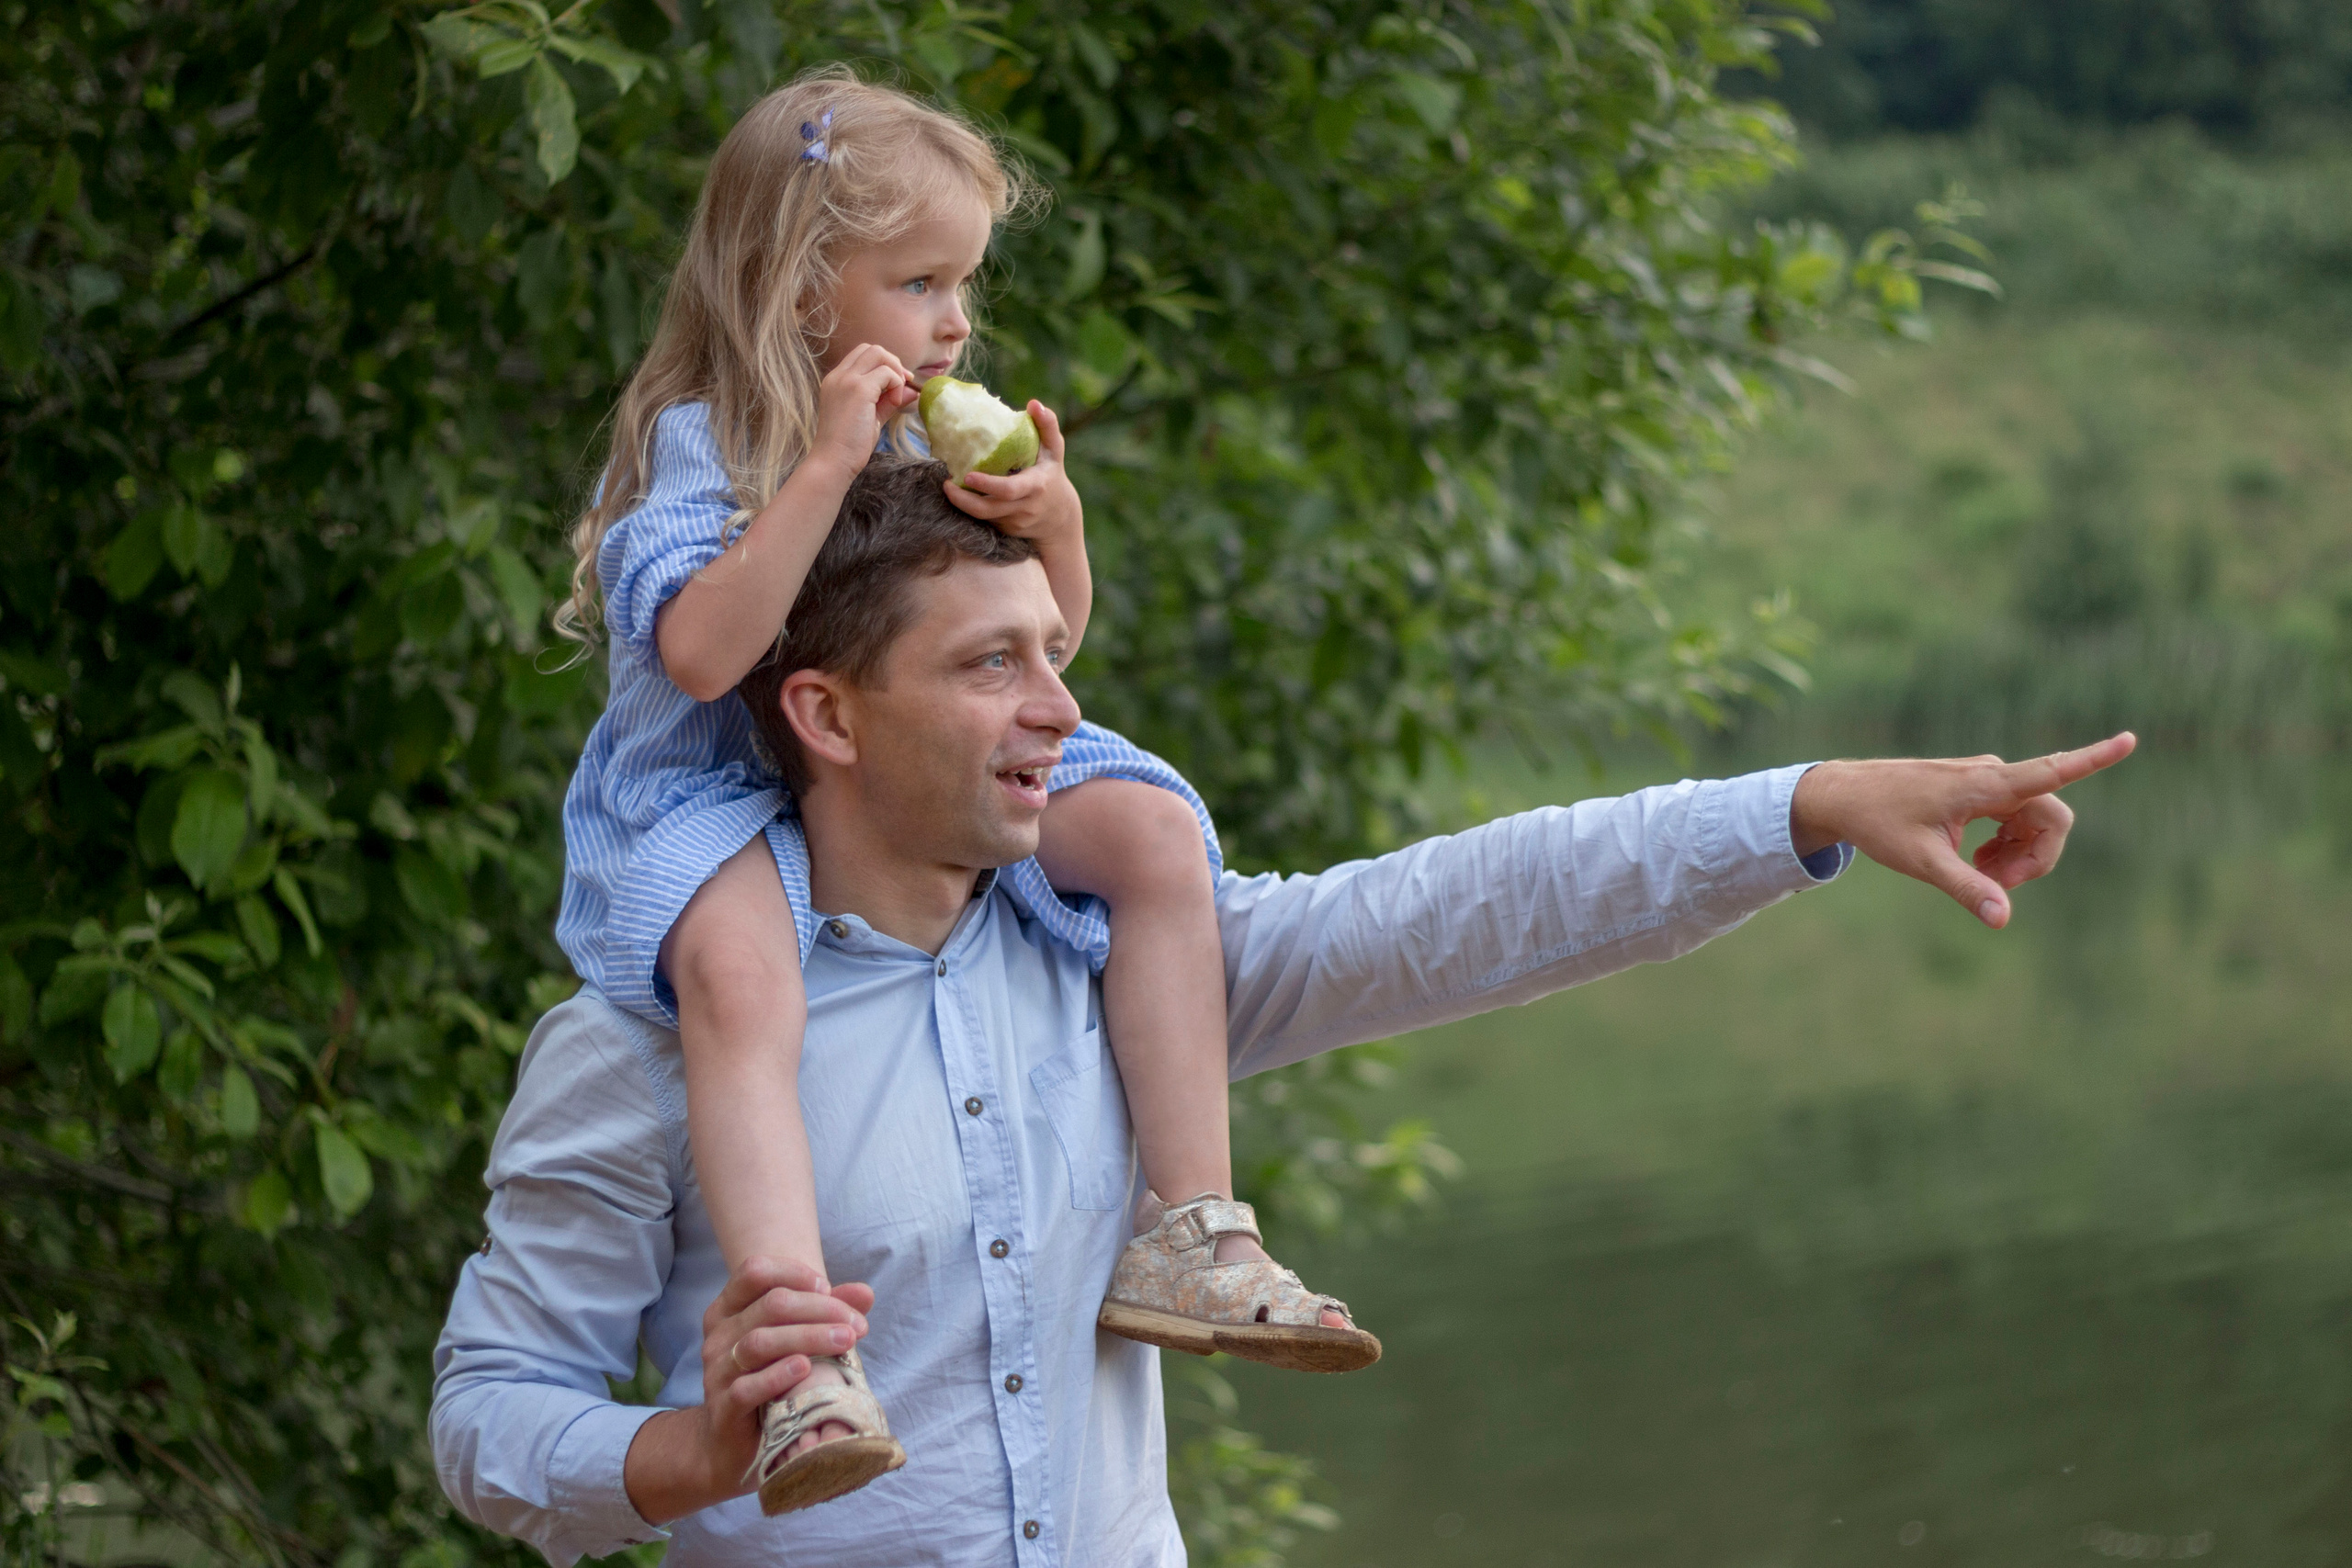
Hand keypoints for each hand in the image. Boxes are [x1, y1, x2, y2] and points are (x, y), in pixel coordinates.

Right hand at [621, 1255, 873, 1524]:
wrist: (731, 1443)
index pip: (755, 1272)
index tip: (828, 1287)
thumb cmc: (769, 1380)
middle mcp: (719, 1335)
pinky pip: (746, 1388)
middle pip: (770, 1306)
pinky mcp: (723, 1409)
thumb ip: (827, 1312)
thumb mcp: (796, 1339)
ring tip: (845, 1341)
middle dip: (820, 1309)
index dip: (794, 1273)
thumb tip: (866, 1293)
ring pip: (759, 1343)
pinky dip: (777, 1375)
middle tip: (856, 1323)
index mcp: (729, 1309)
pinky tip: (805, 1368)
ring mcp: (717, 1372)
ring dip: (808, 1337)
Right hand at [810, 344, 918, 477]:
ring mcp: (847, 380)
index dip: (884, 365)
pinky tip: (894, 404)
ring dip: (895, 372)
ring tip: (895, 398)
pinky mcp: (858, 389)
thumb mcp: (871, 417)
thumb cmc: (849, 445)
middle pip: (872, 348)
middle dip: (893, 363)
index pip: (862, 355)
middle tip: (902, 386)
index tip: (896, 385)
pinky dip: (896, 385)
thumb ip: (888, 401)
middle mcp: (839, 375)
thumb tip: (910, 390)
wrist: (833, 462)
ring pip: (879, 354)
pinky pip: (887, 373)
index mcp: (836, 380)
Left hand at [943, 400, 1081, 547]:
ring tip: (949, 486)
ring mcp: (1012, 523)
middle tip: (946, 483)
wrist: (1060, 518)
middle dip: (963, 500)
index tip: (968, 474)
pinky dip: (971, 508)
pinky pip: (983, 520)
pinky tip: (961, 494)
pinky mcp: (1004, 530)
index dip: (987, 484)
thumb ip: (1047, 425)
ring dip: (962, 503)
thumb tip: (1033, 403)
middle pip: (987, 509)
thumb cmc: (1053, 474)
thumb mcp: (1055, 450)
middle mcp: (1023, 508)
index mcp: (1035, 487)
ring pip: (982, 516)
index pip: (1008, 490)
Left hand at [1789, 732, 2136, 927]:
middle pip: (2050, 818)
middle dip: (2037, 857)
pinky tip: (1977, 861)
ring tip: (1979, 875)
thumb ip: (1966, 888)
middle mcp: (1992, 775)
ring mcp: (1987, 780)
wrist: (1845, 795)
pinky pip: (2015, 818)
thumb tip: (2002, 918)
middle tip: (1998, 887)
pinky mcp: (1979, 789)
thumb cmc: (1878, 823)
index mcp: (1984, 785)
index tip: (2131, 739)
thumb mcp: (1921, 862)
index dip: (2094, 758)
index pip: (2051, 771)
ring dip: (2019, 855)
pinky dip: (2006, 845)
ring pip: (2033, 821)